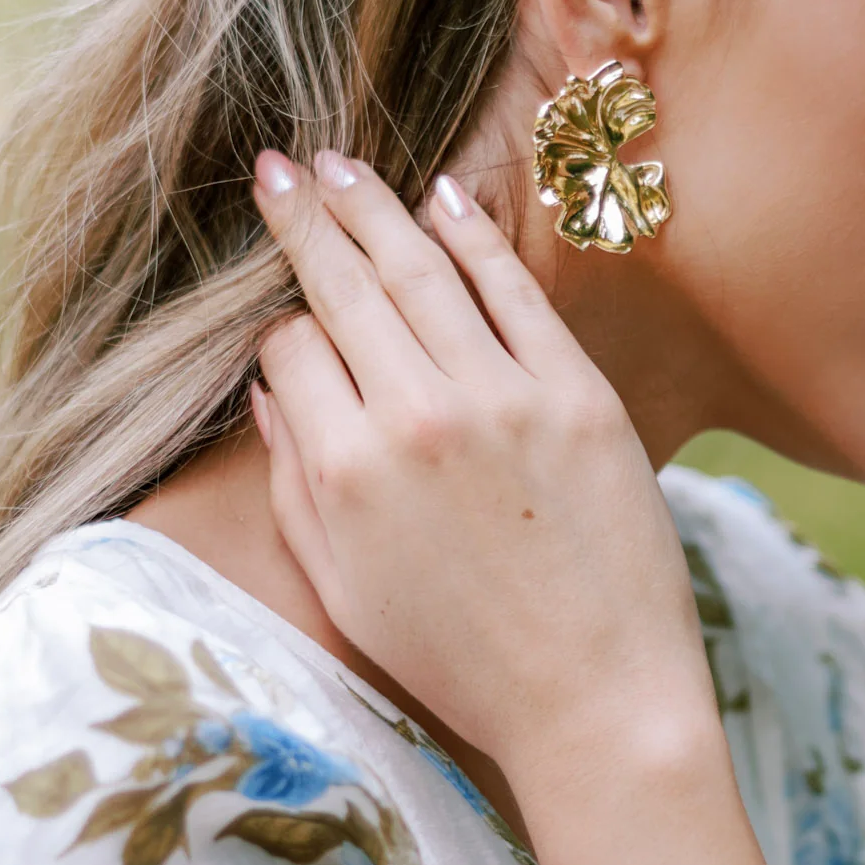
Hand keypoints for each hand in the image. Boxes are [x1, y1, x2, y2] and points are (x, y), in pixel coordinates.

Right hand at [250, 151, 718, 790]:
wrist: (595, 700)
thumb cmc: (462, 660)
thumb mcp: (345, 588)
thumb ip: (296, 484)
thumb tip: (269, 391)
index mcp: (348, 471)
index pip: (292, 349)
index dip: (280, 329)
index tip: (287, 323)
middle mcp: (418, 417)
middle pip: (346, 287)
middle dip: (303, 219)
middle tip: (276, 167)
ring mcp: (504, 396)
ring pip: (422, 270)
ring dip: (373, 206)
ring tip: (338, 164)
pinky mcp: (578, 392)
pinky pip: (514, 290)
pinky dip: (474, 236)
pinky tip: (440, 197)